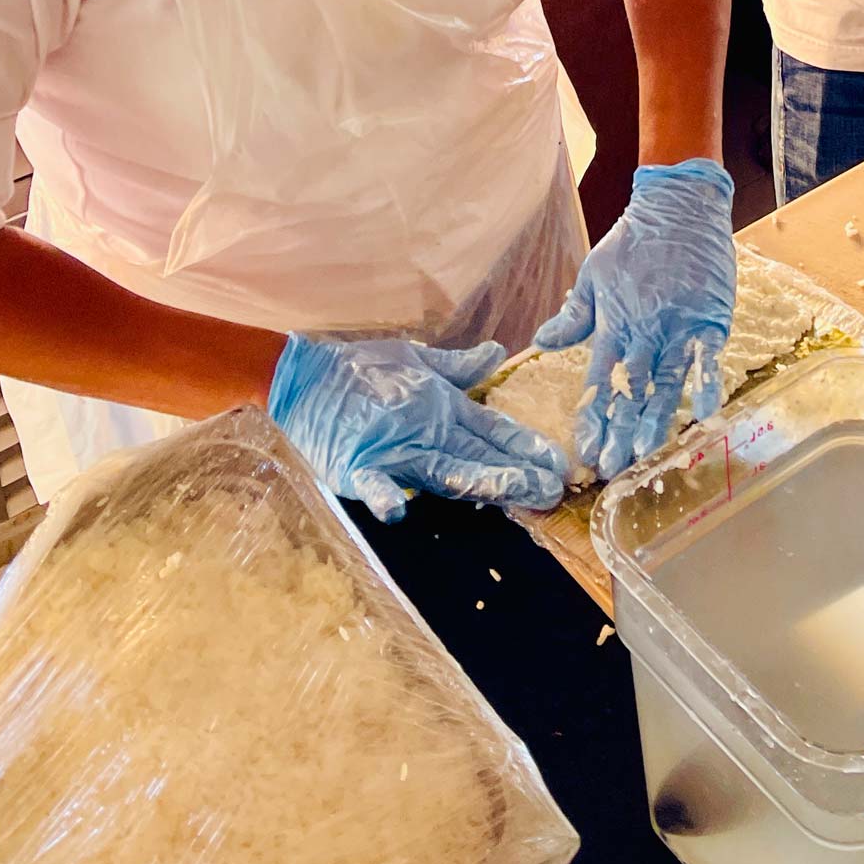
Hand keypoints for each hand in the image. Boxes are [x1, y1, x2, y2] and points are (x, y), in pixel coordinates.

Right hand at [267, 333, 566, 520]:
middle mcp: (425, 432)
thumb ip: (459, 367)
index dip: (527, 447)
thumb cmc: (361, 368)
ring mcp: (392, 451)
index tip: (559, 463)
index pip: (494, 430)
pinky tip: (400, 510)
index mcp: (441, 409)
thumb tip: (497, 353)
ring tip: (514, 493)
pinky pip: (373, 485)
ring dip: (479, 482)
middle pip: (479, 456)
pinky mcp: (356, 467)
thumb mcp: (416, 360)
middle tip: (554, 489)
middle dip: (518, 473)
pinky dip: (384, 496)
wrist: (304, 379)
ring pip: (444, 471)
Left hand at [531, 159, 735, 479]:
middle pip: (631, 391)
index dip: (593, 417)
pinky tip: (702, 415)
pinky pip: (707, 358)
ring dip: (655, 421)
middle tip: (612, 469)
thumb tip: (541, 341)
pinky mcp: (709, 318)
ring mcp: (678, 327)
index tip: (585, 451)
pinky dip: (705, 385)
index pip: (599, 380)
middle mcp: (645, 331)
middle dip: (621, 432)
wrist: (678, 206)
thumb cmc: (633, 240)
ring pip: (665, 383)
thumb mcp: (595, 273)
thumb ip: (575, 314)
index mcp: (614, 324)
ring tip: (645, 457)